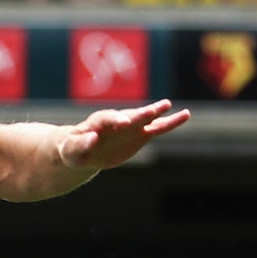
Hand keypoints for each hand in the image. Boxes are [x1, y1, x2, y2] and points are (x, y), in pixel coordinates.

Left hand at [57, 99, 190, 171]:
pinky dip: (171, 122)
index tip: (122, 122)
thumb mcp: (71, 151)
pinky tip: (185, 115)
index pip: (106, 119)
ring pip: (146, 119)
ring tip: (167, 105)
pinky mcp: (140, 135)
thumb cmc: (72, 150)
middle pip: (129, 116)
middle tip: (149, 112)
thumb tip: (92, 138)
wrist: (82, 151)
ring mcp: (130, 127)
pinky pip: (158, 128)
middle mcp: (117, 121)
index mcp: (97, 123)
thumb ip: (80, 145)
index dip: (114, 120)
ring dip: (155, 113)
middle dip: (137, 114)